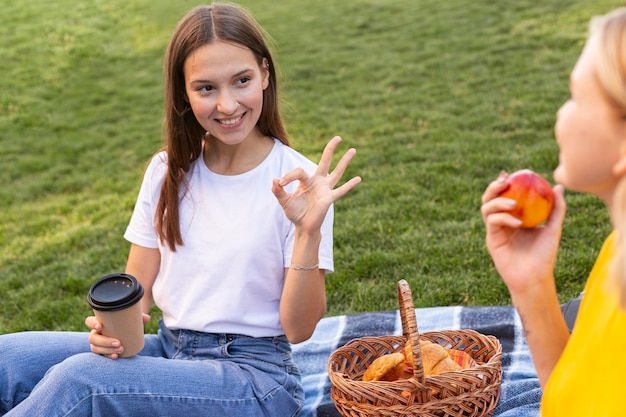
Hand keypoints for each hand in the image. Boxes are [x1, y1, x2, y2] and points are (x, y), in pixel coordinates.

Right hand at [85, 313, 149, 359]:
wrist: (128, 332)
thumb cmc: (127, 322)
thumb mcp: (132, 317)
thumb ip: (139, 316)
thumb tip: (147, 318)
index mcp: (100, 322)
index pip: (89, 321)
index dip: (92, 324)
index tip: (100, 326)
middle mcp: (96, 333)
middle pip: (92, 338)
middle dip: (104, 342)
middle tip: (118, 343)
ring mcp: (97, 343)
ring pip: (95, 348)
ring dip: (107, 350)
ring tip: (120, 350)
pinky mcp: (102, 351)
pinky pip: (101, 355)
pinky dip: (108, 356)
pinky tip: (116, 357)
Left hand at [272, 136, 360, 232]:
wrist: (303, 227)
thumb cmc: (295, 213)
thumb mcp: (284, 201)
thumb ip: (278, 191)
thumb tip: (274, 180)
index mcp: (306, 180)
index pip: (299, 171)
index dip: (288, 176)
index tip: (280, 183)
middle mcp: (318, 182)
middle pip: (325, 162)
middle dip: (331, 149)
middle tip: (338, 137)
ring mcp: (325, 189)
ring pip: (337, 173)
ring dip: (345, 161)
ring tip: (353, 149)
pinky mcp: (329, 199)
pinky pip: (341, 191)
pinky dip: (350, 185)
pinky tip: (358, 178)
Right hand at [480, 171, 565, 294]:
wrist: (535, 278)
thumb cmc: (545, 255)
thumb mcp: (554, 229)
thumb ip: (557, 209)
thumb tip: (558, 187)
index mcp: (515, 217)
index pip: (506, 195)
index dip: (504, 183)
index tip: (511, 173)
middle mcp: (503, 222)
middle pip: (490, 199)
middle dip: (493, 187)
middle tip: (503, 181)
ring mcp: (495, 230)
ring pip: (487, 208)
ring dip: (497, 201)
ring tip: (512, 203)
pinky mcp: (491, 239)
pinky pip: (492, 222)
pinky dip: (502, 218)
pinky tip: (516, 222)